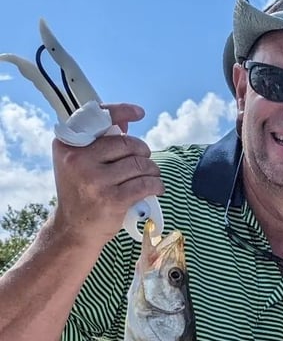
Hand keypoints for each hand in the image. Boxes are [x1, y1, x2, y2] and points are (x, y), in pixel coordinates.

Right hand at [50, 104, 162, 245]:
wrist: (75, 228)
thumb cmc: (82, 192)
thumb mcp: (78, 163)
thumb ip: (97, 142)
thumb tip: (126, 123)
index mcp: (67, 145)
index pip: (97, 119)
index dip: (121, 111)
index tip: (139, 112)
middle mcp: (79, 159)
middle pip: (126, 143)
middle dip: (142, 151)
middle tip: (144, 161)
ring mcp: (95, 180)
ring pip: (139, 164)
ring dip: (152, 170)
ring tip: (151, 176)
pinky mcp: (113, 199)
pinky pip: (145, 184)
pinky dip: (156, 185)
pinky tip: (156, 188)